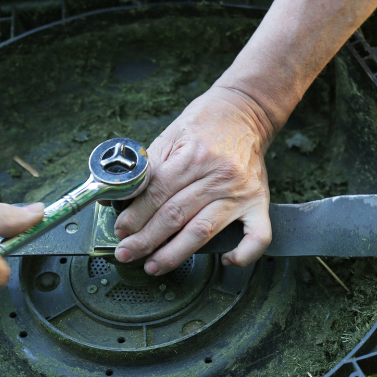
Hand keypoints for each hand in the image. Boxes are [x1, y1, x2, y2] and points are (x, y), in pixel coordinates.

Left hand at [113, 85, 273, 274]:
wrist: (245, 110)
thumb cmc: (204, 123)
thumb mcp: (169, 136)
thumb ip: (147, 169)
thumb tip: (117, 196)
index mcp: (193, 156)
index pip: (157, 193)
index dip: (136, 216)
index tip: (121, 230)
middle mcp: (218, 176)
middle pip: (175, 216)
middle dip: (146, 239)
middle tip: (127, 253)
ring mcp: (240, 192)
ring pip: (203, 231)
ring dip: (175, 253)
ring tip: (154, 265)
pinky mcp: (259, 202)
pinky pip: (258, 236)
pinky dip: (244, 254)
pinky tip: (226, 262)